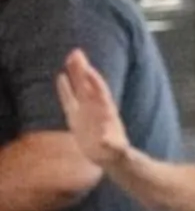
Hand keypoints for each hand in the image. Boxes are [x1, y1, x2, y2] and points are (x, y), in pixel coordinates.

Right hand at [54, 51, 130, 167]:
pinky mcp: (76, 117)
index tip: (89, 70)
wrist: (110, 157)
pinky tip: (60, 76)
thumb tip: (112, 145)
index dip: (95, 83)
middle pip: (88, 86)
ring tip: (71, 56)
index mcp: (107, 114)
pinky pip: (69, 100)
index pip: (101, 94)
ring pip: (79, 89)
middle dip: (83, 70)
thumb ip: (116, 148)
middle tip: (76, 53)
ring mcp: (86, 111)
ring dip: (75, 74)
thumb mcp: (118, 153)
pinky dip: (65, 89)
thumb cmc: (117, 155)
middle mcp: (96, 109)